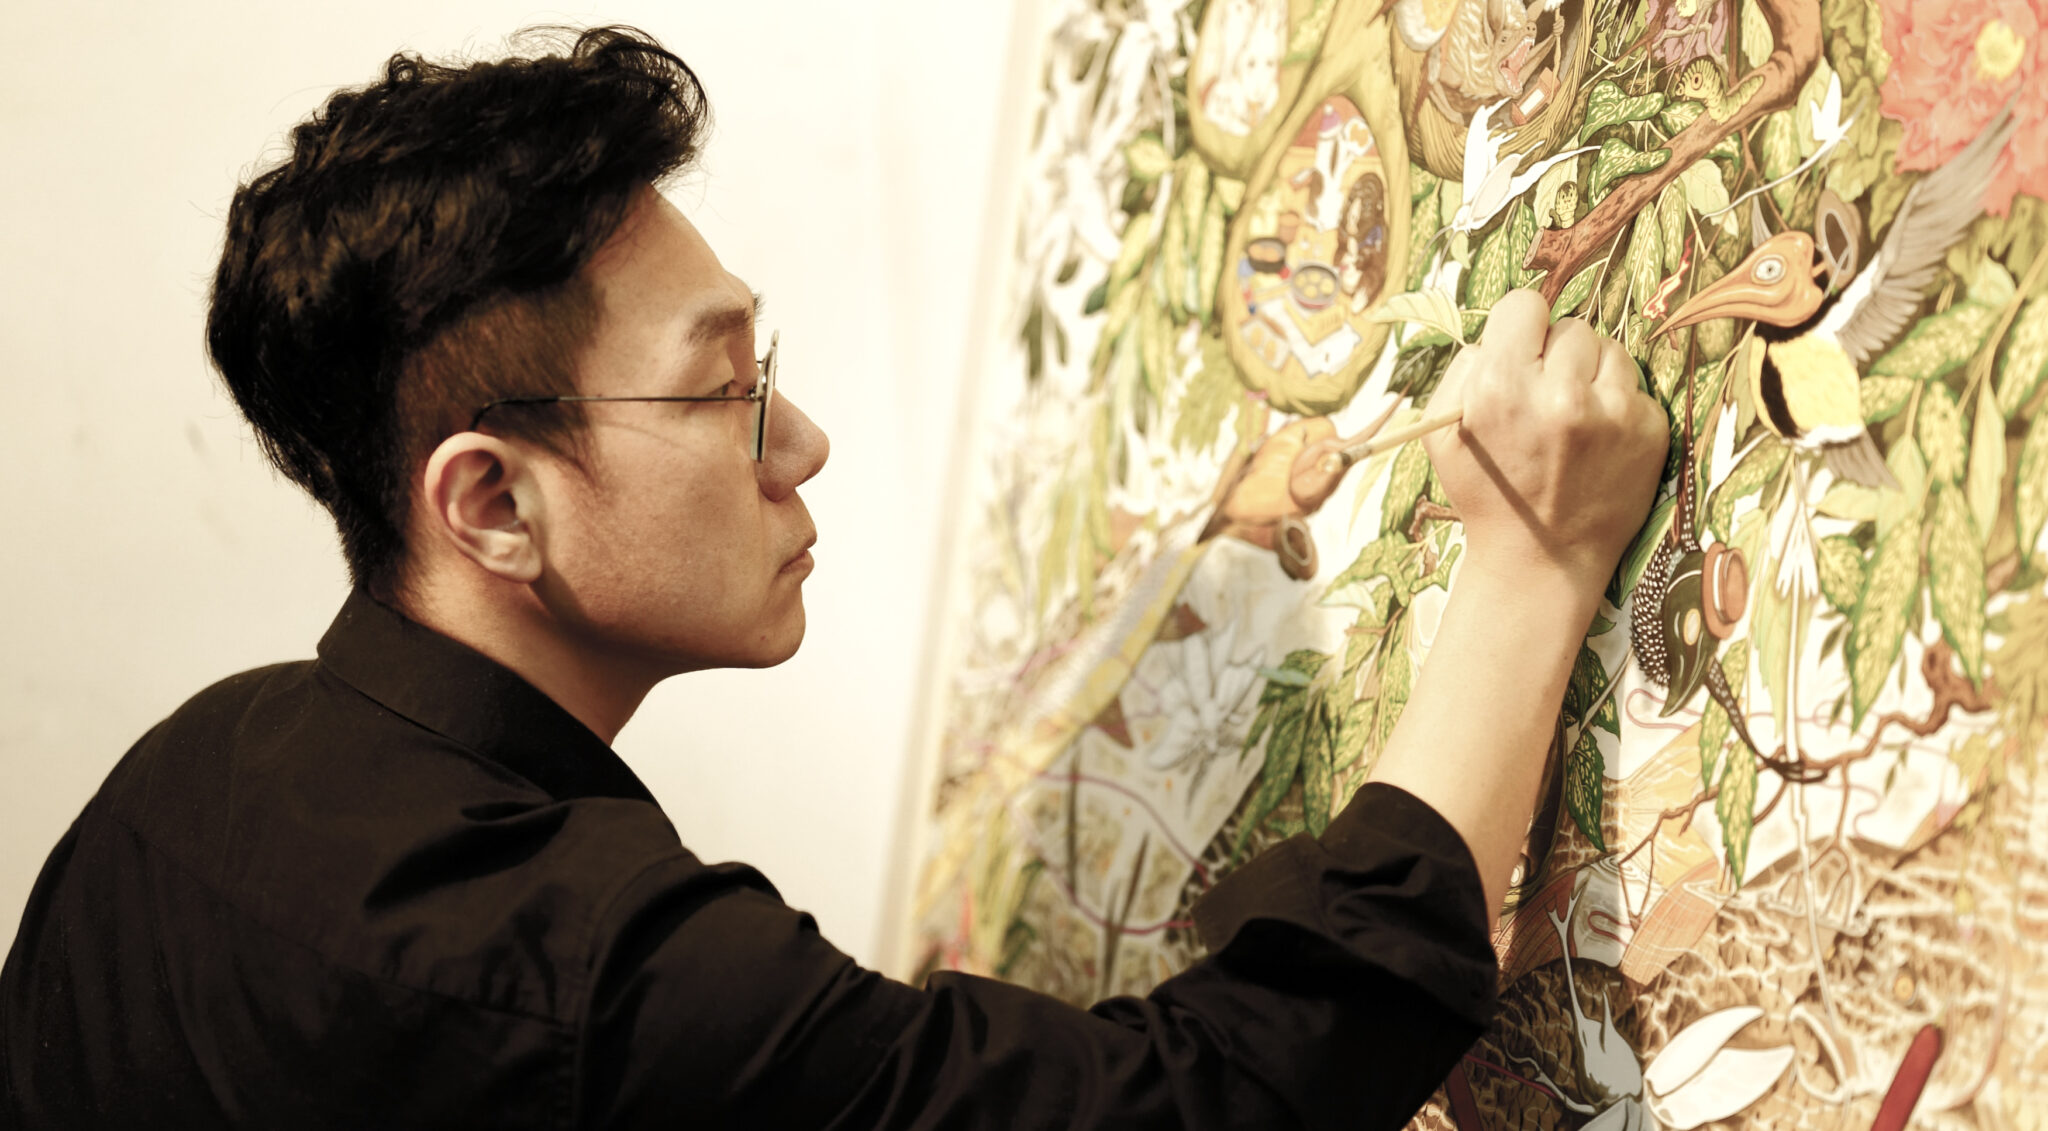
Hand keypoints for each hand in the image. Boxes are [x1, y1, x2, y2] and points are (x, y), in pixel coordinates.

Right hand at [1423, 289, 1667, 596]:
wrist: (1540, 561)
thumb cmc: (1486, 493)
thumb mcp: (1441, 434)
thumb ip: (1463, 369)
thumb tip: (1498, 333)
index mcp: (1502, 386)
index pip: (1525, 304)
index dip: (1519, 329)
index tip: (1521, 356)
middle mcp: (1561, 393)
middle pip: (1570, 326)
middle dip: (1556, 356)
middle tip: (1545, 399)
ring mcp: (1611, 412)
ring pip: (1609, 349)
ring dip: (1592, 375)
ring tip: (1573, 419)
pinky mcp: (1648, 429)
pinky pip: (1635, 386)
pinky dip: (1617, 405)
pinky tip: (1598, 441)